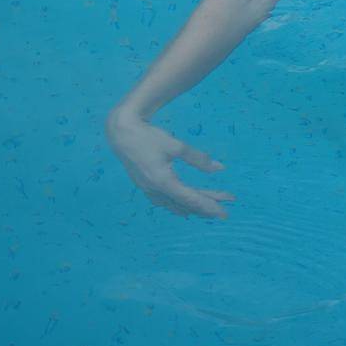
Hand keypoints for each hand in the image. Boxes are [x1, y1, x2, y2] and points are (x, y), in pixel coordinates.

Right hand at [105, 110, 235, 218]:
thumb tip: (219, 169)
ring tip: (209, 210)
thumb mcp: (177, 146)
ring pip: (175, 205)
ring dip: (193, 208)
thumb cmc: (149, 137)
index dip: (210, 206)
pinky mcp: (145, 186)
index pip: (192, 199)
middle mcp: (155, 190)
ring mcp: (148, 190)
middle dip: (205, 208)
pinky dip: (178, 206)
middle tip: (224, 212)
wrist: (121, 133)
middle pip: (185, 204)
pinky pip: (165, 202)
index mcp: (164, 182)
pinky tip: (184, 208)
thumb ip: (198, 159)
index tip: (224, 213)